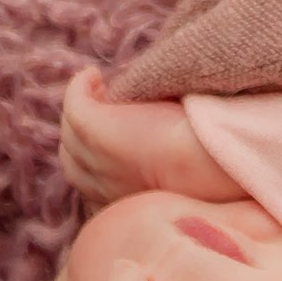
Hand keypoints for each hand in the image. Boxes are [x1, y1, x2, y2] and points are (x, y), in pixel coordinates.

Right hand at [58, 67, 244, 206]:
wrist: (207, 165)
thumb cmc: (209, 173)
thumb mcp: (179, 183)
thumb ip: (165, 175)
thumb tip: (170, 155)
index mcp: (121, 206)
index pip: (91, 187)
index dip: (96, 164)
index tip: (111, 143)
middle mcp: (99, 187)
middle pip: (74, 160)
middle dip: (80, 139)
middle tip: (103, 109)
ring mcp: (93, 157)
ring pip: (72, 133)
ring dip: (83, 108)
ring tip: (99, 89)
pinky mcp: (94, 130)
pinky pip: (75, 105)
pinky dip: (80, 88)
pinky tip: (93, 74)